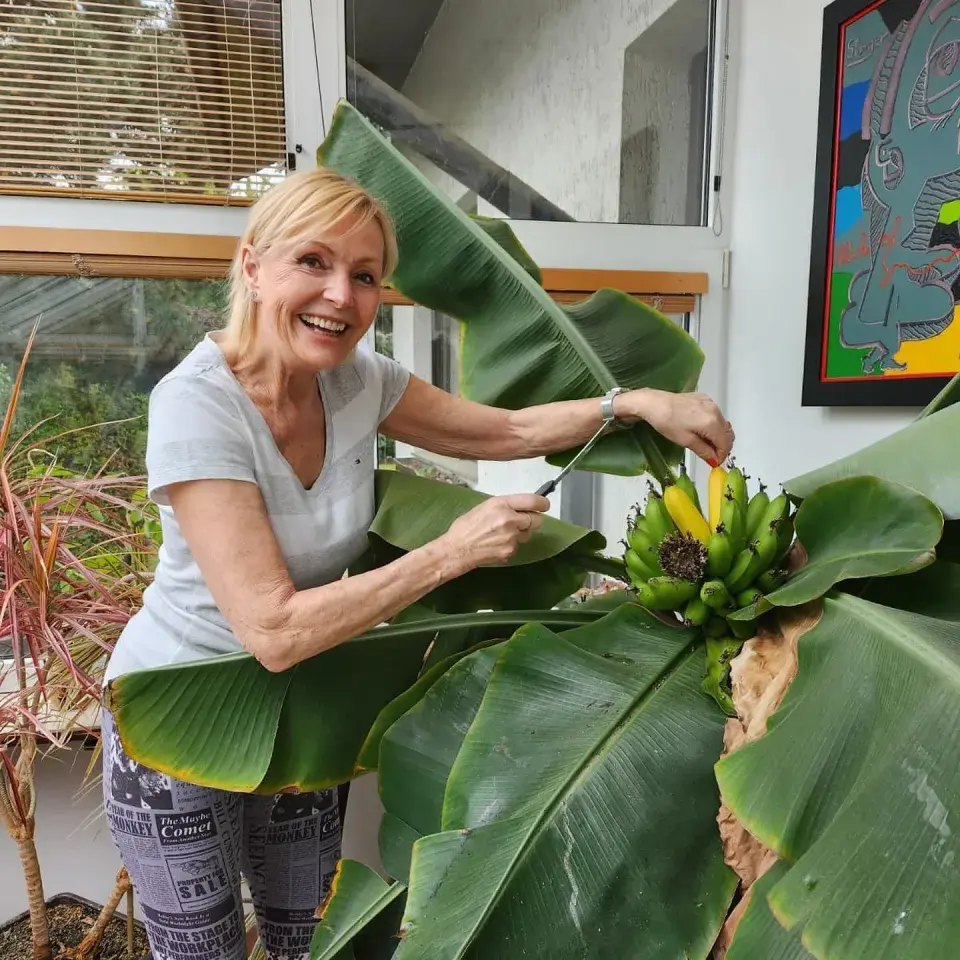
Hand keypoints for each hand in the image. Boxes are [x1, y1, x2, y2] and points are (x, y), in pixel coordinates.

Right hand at [440, 494, 549, 571]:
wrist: (457, 549)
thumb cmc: (466, 526)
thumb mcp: (485, 507)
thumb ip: (505, 506)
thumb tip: (521, 507)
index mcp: (501, 504)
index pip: (533, 501)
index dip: (543, 503)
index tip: (544, 505)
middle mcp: (509, 519)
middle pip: (537, 520)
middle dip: (531, 520)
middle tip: (521, 522)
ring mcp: (511, 537)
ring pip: (527, 534)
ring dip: (520, 534)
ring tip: (502, 535)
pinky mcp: (510, 551)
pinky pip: (517, 546)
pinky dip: (511, 545)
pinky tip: (497, 545)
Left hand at [618, 389, 734, 465]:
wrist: (654, 403)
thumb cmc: (667, 422)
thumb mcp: (685, 441)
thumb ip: (704, 451)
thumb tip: (714, 460)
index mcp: (711, 422)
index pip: (725, 443)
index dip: (722, 455)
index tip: (715, 462)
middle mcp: (715, 410)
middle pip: (728, 433)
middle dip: (722, 446)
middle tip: (712, 455)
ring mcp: (710, 403)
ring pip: (723, 423)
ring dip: (718, 435)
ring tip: (705, 444)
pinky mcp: (704, 398)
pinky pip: (716, 414)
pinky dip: (713, 424)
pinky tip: (702, 430)